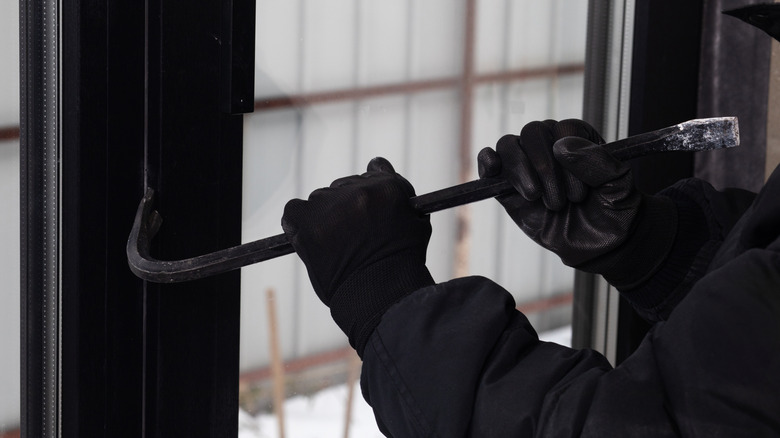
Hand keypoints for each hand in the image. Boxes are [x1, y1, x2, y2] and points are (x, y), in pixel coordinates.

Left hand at [282, 158, 433, 354]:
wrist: (380, 296)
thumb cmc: (401, 267)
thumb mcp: (415, 225)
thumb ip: (398, 197)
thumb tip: (378, 164)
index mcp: (388, 188)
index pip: (374, 171)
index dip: (369, 192)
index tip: (367, 206)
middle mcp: (359, 189)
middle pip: (344, 188)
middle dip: (347, 208)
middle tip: (352, 237)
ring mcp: (331, 204)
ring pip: (320, 200)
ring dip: (324, 217)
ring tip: (335, 247)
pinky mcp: (306, 220)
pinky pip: (294, 211)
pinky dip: (298, 223)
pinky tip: (309, 239)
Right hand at [478, 119, 676, 287]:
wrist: (600, 246)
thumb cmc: (612, 211)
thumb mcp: (618, 186)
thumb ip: (598, 162)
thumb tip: (562, 146)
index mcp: (577, 138)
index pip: (561, 129)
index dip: (567, 158)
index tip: (579, 191)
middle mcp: (550, 144)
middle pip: (532, 133)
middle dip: (544, 167)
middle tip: (559, 201)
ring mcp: (526, 165)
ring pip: (509, 144)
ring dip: (520, 169)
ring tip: (535, 197)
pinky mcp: (506, 186)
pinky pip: (489, 161)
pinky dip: (486, 161)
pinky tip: (493, 170)